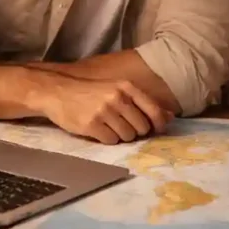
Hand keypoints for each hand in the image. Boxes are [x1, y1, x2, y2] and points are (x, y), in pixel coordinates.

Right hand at [34, 75, 173, 144]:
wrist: (57, 92)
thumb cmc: (91, 92)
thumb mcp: (117, 89)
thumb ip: (143, 102)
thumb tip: (170, 116)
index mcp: (126, 87)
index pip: (153, 110)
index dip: (158, 124)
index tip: (156, 130)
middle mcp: (117, 98)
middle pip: (141, 127)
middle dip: (136, 131)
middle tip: (124, 126)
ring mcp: (104, 111)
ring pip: (127, 136)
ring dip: (121, 136)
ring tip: (109, 127)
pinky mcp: (91, 125)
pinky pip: (111, 141)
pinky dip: (107, 139)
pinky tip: (99, 130)